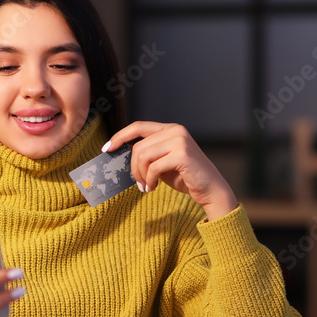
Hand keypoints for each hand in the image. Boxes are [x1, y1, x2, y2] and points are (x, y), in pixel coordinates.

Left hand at [103, 121, 237, 219]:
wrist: (211, 190)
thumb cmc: (185, 177)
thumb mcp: (162, 162)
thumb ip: (147, 154)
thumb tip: (123, 152)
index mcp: (170, 129)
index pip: (138, 126)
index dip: (120, 136)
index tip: (106, 149)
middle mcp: (175, 130)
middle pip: (138, 146)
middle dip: (133, 168)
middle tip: (138, 183)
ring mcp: (180, 140)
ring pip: (143, 155)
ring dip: (141, 175)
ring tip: (148, 186)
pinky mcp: (182, 154)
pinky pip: (154, 167)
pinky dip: (150, 180)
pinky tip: (154, 187)